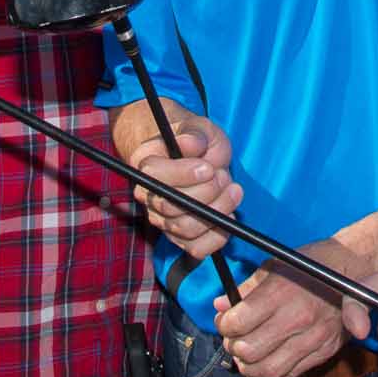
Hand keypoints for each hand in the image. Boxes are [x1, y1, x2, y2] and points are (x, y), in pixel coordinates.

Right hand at [129, 115, 240, 259]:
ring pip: (186, 228)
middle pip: (170, 206)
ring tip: (233, 190)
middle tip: (225, 177)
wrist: (198, 157)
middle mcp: (147, 195)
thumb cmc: (197, 141)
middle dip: (206, 193)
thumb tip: (190, 143)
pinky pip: (195, 249)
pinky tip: (229, 215)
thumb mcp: (199, 128)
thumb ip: (195, 134)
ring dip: (217, 211)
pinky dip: (217, 237)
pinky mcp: (179, 236)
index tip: (209, 168)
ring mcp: (161, 219)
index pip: (154, 176)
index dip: (183, 174)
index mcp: (145, 163)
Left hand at [214, 237, 370, 376]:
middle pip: (250, 349)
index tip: (224, 321)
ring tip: (243, 358)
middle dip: (233, 347)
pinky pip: (291, 375)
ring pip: (269, 369)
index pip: (239, 322)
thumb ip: (247, 288)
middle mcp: (297, 317)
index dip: (224, 325)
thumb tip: (220, 305)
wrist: (354, 270)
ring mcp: (313, 338)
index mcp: (282, 292)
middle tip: (232, 340)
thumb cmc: (312, 263)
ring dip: (247, 368)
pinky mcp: (324, 351)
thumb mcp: (276, 265)